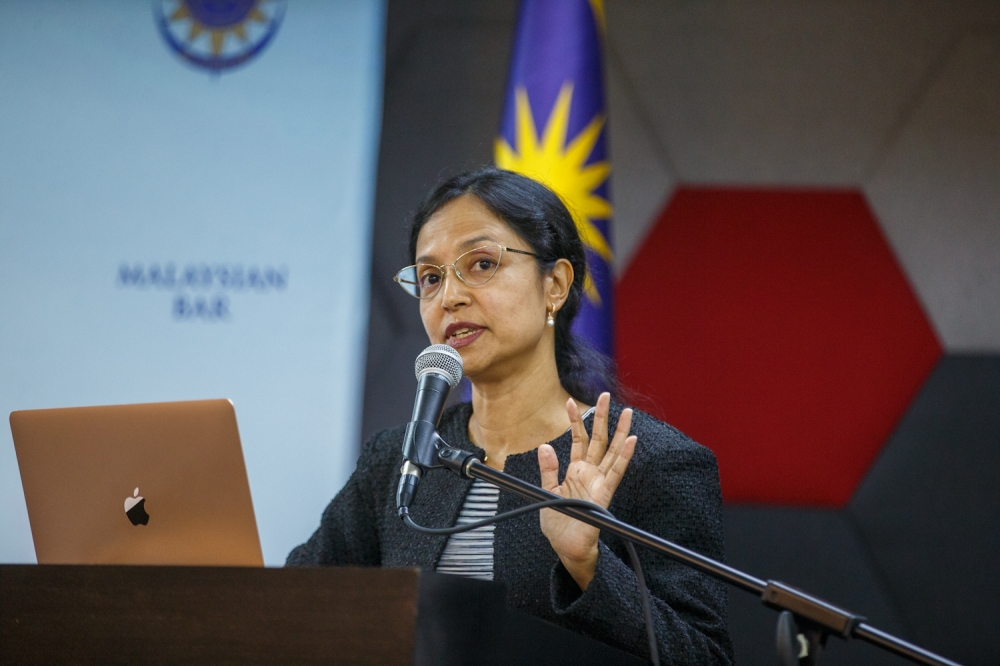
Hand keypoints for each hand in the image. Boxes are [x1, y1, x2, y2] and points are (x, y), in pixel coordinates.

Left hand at [538, 393, 636, 590]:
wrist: (567, 547)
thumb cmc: (558, 523)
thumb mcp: (546, 492)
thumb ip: (548, 469)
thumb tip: (544, 446)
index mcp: (575, 470)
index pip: (577, 439)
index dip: (575, 421)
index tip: (570, 401)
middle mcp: (590, 472)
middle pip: (598, 439)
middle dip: (602, 417)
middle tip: (606, 395)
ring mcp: (599, 481)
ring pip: (612, 451)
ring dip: (620, 431)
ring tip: (627, 412)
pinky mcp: (605, 493)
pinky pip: (616, 471)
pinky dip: (624, 455)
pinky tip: (631, 439)